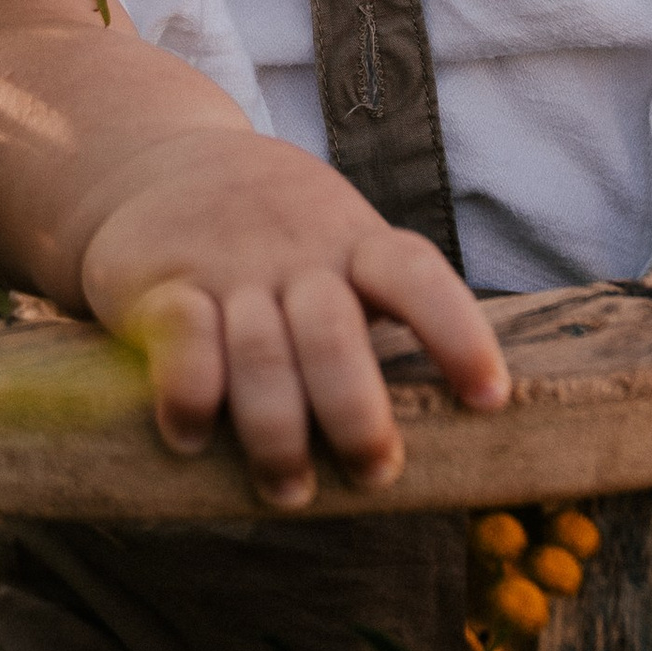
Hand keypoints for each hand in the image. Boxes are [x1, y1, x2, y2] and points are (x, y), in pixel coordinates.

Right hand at [75, 129, 511, 506]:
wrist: (161, 160)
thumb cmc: (280, 231)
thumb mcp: (340, 241)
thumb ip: (377, 306)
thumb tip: (447, 419)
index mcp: (357, 244)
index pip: (417, 278)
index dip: (458, 335)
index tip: (490, 399)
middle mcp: (298, 256)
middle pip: (334, 335)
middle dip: (356, 414)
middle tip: (373, 474)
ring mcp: (228, 271)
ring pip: (262, 354)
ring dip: (277, 433)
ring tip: (289, 490)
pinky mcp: (161, 287)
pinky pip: (182, 344)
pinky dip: (190, 398)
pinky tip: (194, 440)